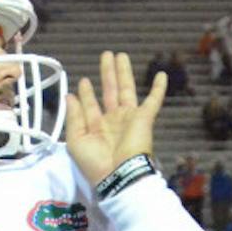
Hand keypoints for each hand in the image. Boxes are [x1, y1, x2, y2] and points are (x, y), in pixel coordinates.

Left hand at [65, 51, 166, 186]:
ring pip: (126, 89)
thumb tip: (70, 96)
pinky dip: (158, 89)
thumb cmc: (95, 162)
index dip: (86, 93)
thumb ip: (74, 117)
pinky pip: (153, 101)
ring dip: (124, 72)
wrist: (119, 175)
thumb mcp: (76, 141)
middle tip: (106, 55)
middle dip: (107, 74)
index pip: (90, 105)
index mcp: (96, 128)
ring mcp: (129, 118)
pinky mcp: (144, 118)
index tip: (84, 81)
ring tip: (120, 55)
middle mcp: (113, 121)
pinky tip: (162, 74)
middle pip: (109, 91)